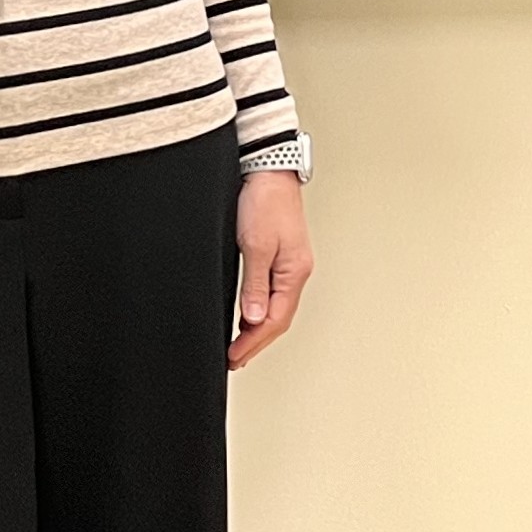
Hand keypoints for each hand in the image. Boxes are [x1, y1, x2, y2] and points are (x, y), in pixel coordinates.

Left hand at [231, 169, 312, 368]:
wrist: (269, 171)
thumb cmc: (265, 202)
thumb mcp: (254, 246)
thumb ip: (254, 285)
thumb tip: (254, 318)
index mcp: (294, 272)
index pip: (275, 320)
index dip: (253, 342)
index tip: (234, 356)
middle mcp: (297, 271)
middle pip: (280, 319)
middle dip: (257, 342)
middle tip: (234, 359)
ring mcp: (291, 264)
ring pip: (278, 308)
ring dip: (259, 329)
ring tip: (240, 346)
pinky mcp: (282, 256)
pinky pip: (274, 294)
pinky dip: (261, 311)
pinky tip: (249, 316)